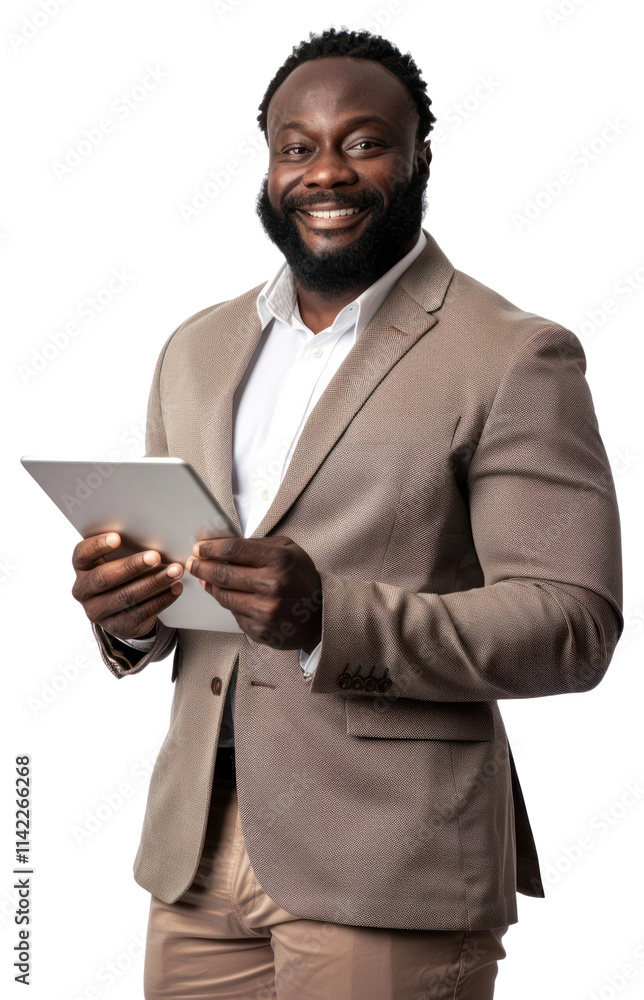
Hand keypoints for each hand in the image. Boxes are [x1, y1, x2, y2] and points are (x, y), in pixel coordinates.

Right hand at [71, 532, 183, 640]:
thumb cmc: (121, 575)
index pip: (82, 554)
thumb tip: (153, 536)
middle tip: (155, 557)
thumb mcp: (116, 561)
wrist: (123, 612)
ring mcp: (98, 611)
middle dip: (132, 566)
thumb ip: (125, 550)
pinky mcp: (117, 626)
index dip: (97, 546)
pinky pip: (141, 612)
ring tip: (174, 571)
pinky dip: (161, 599)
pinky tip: (175, 588)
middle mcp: (84, 591)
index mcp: (82, 568)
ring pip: (126, 596)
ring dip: (154, 582)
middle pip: (105, 578)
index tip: (117, 537)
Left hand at [185, 535, 321, 651]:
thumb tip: (225, 545)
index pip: (232, 550)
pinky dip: (227, 602)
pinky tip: (226, 594)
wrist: (320, 615)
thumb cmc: (301, 578)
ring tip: (204, 578)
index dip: (210, 548)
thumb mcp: (288, 550)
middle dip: (202, 567)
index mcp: (278, 561)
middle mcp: (271, 586)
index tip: (200, 548)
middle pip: (222, 574)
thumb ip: (259, 545)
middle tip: (192, 563)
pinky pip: (233, 612)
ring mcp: (264, 610)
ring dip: (209, 585)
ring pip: (223, 595)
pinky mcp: (259, 628)